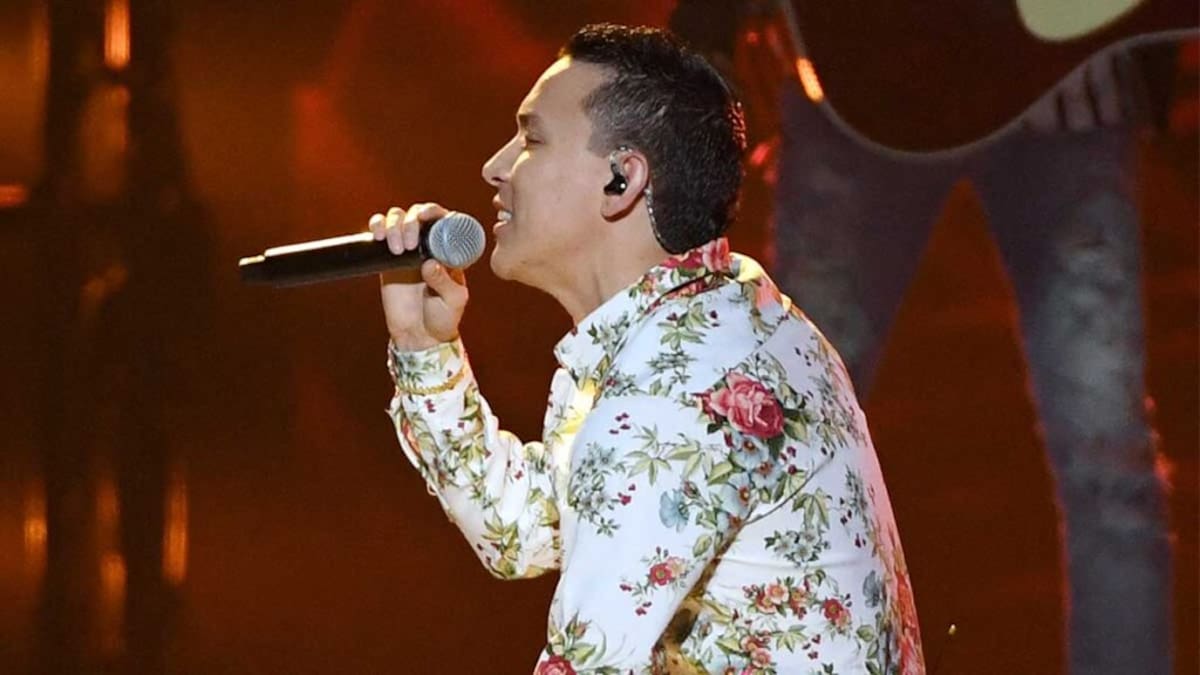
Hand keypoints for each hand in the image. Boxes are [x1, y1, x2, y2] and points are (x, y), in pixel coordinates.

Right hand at [369, 203, 468, 350]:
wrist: (419, 335)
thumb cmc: (443, 317)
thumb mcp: (453, 301)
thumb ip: (444, 282)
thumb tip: (429, 263)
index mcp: (449, 250)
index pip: (443, 219)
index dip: (433, 211)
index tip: (425, 217)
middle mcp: (428, 244)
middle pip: (417, 214)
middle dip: (410, 222)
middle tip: (408, 245)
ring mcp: (407, 249)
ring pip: (397, 218)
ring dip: (394, 225)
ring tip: (396, 249)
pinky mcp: (387, 257)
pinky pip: (380, 231)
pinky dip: (376, 225)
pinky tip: (377, 236)